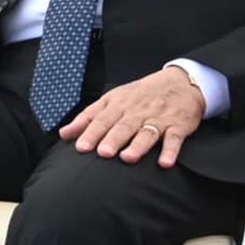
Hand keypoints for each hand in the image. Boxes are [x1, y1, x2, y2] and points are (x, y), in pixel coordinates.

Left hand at [58, 67, 205, 167]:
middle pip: (123, 126)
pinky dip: (170, 151)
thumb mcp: (112, 100)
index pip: (102, 119)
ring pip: (146, 133)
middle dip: (112, 139)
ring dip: (137, 146)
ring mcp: (158, 118)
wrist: (180, 82)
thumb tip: (64, 134)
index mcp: (119, 104)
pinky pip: (174, 139)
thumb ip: (88, 117)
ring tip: (127, 158)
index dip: (91, 132)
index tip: (81, 146)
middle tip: (102, 153)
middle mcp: (137, 111)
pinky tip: (164, 163)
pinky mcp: (178, 126)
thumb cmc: (140, 95)